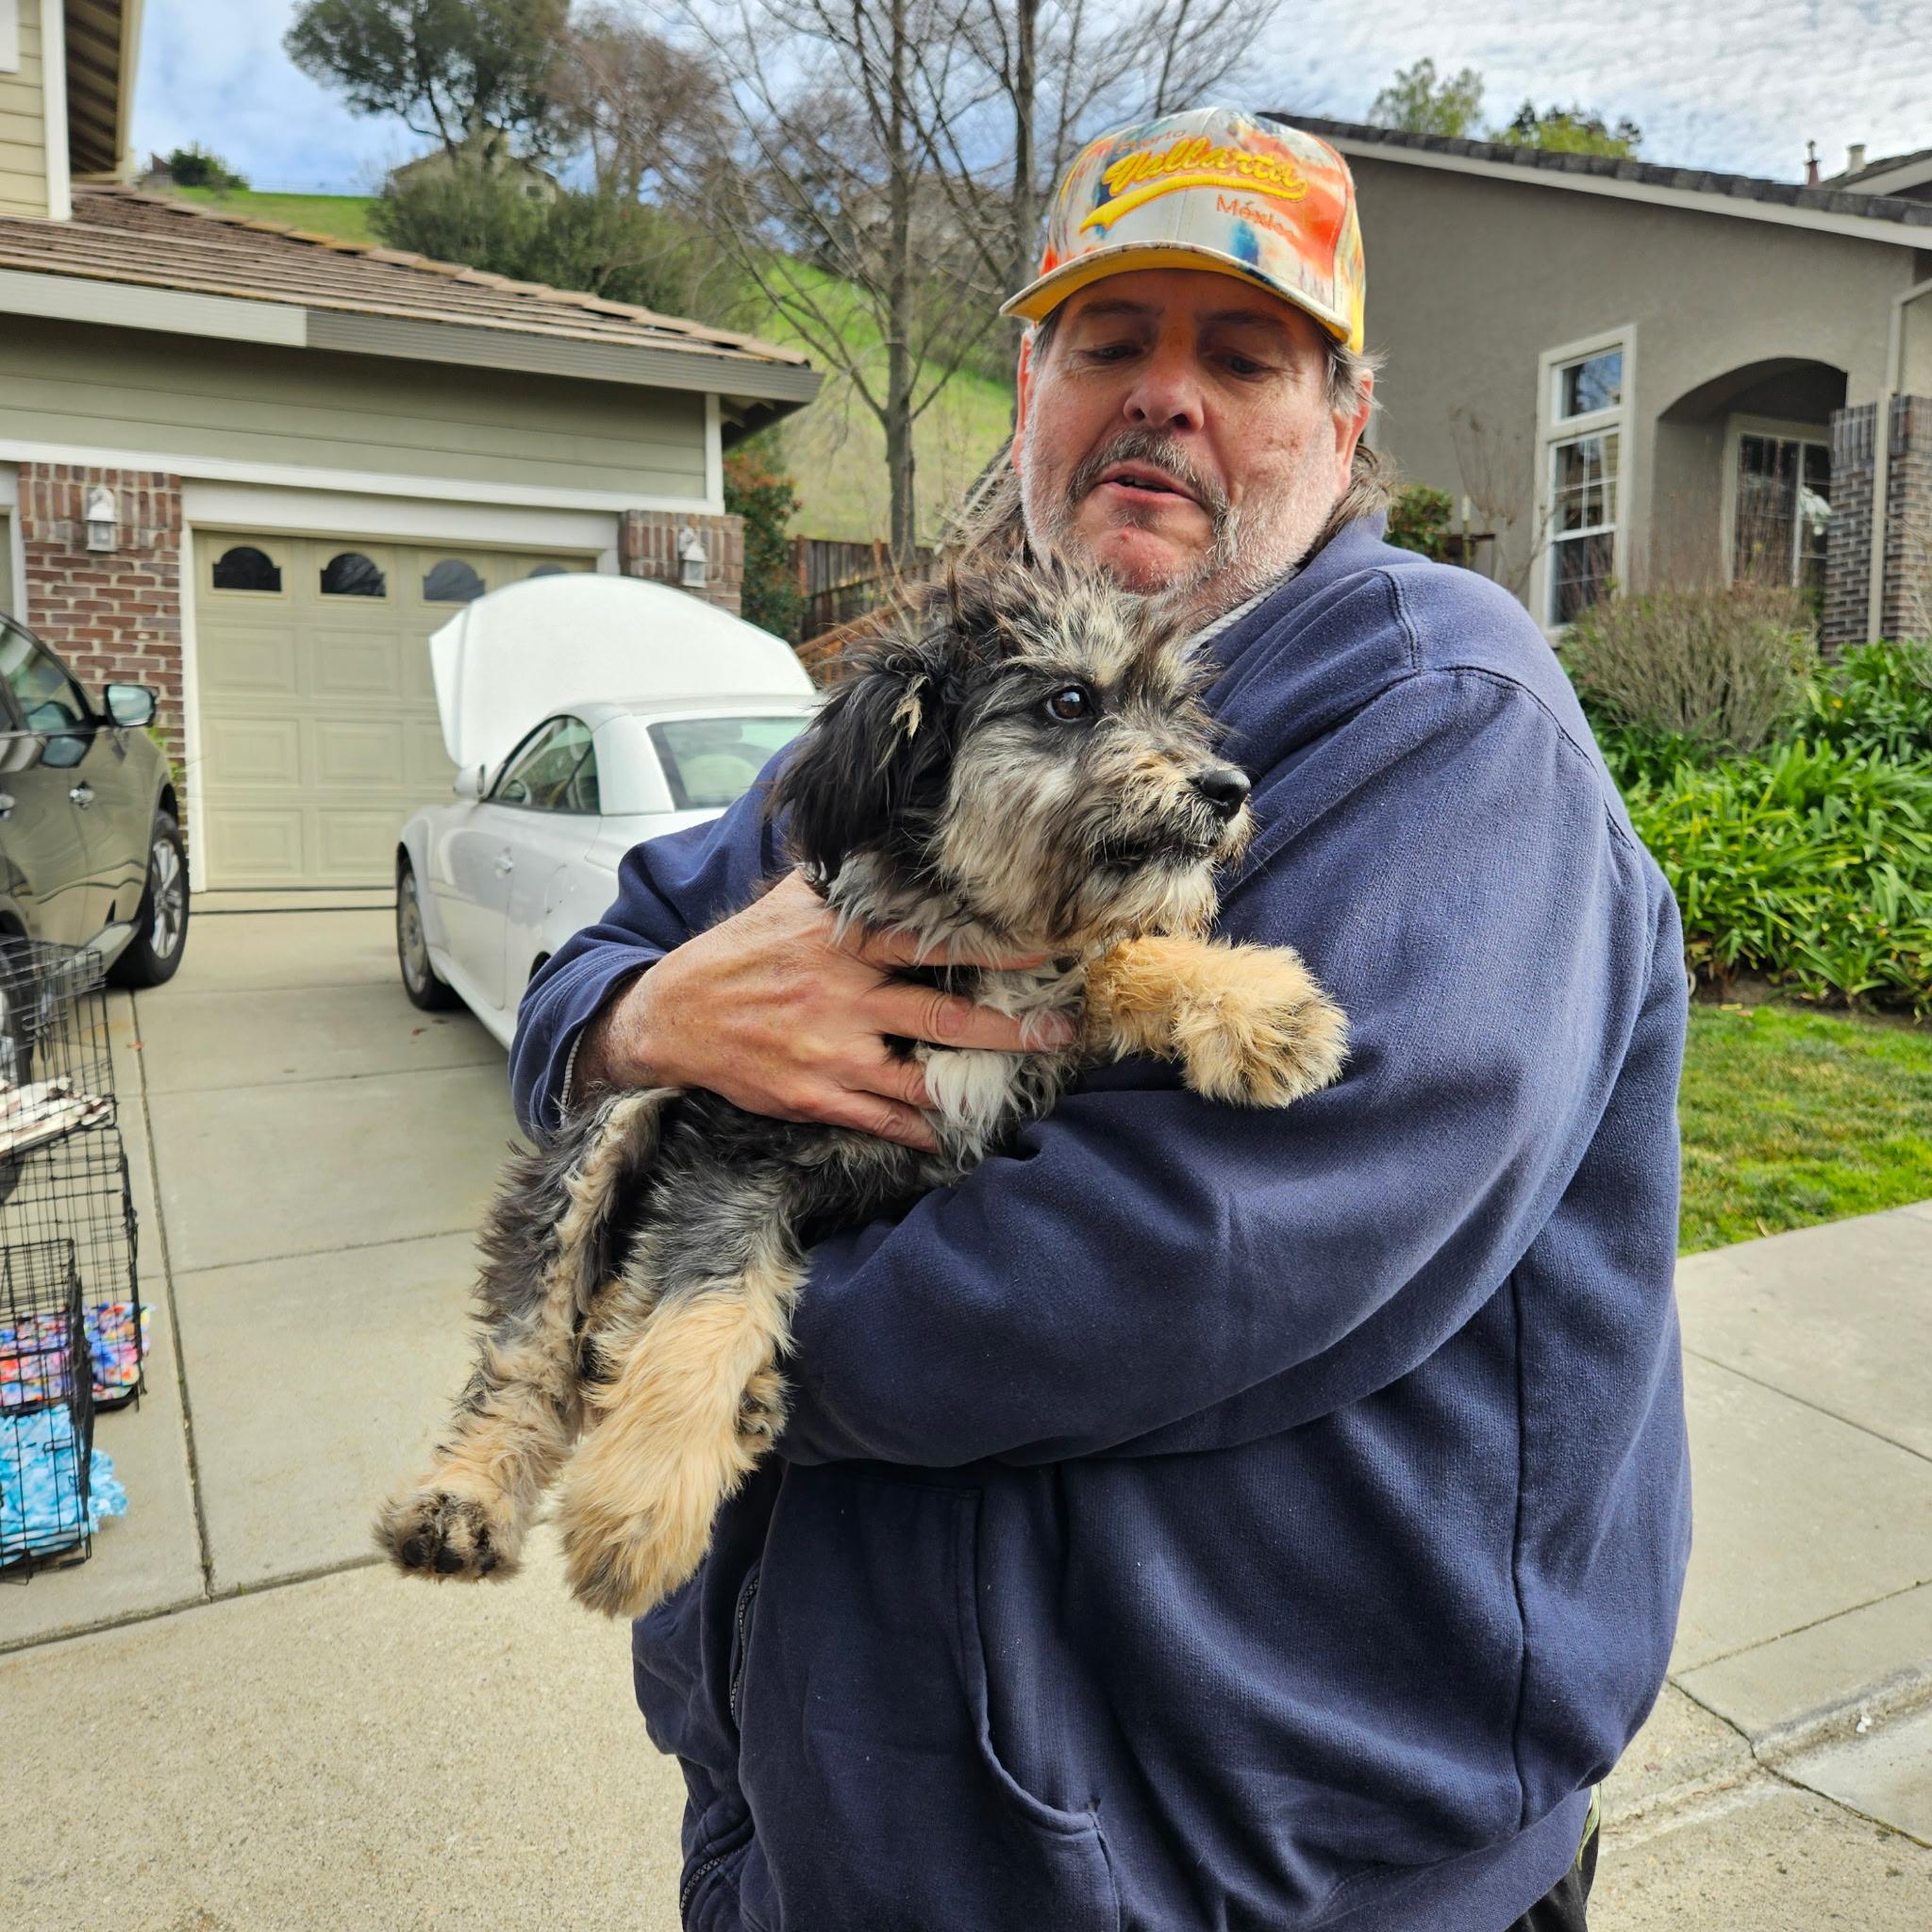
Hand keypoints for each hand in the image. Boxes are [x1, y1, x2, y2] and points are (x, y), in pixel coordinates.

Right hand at [572, 872, 1070, 1149]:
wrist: (673, 1016)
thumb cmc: (740, 953)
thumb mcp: (787, 903)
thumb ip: (843, 880)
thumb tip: (885, 839)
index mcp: (843, 944)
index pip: (931, 941)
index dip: (993, 946)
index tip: (1046, 949)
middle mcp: (843, 998)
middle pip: (943, 1015)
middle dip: (1010, 1028)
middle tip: (1060, 1032)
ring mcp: (831, 1052)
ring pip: (920, 1076)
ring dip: (974, 1085)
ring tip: (1019, 1085)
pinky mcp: (814, 1096)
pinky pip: (880, 1117)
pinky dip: (918, 1128)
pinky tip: (948, 1132)